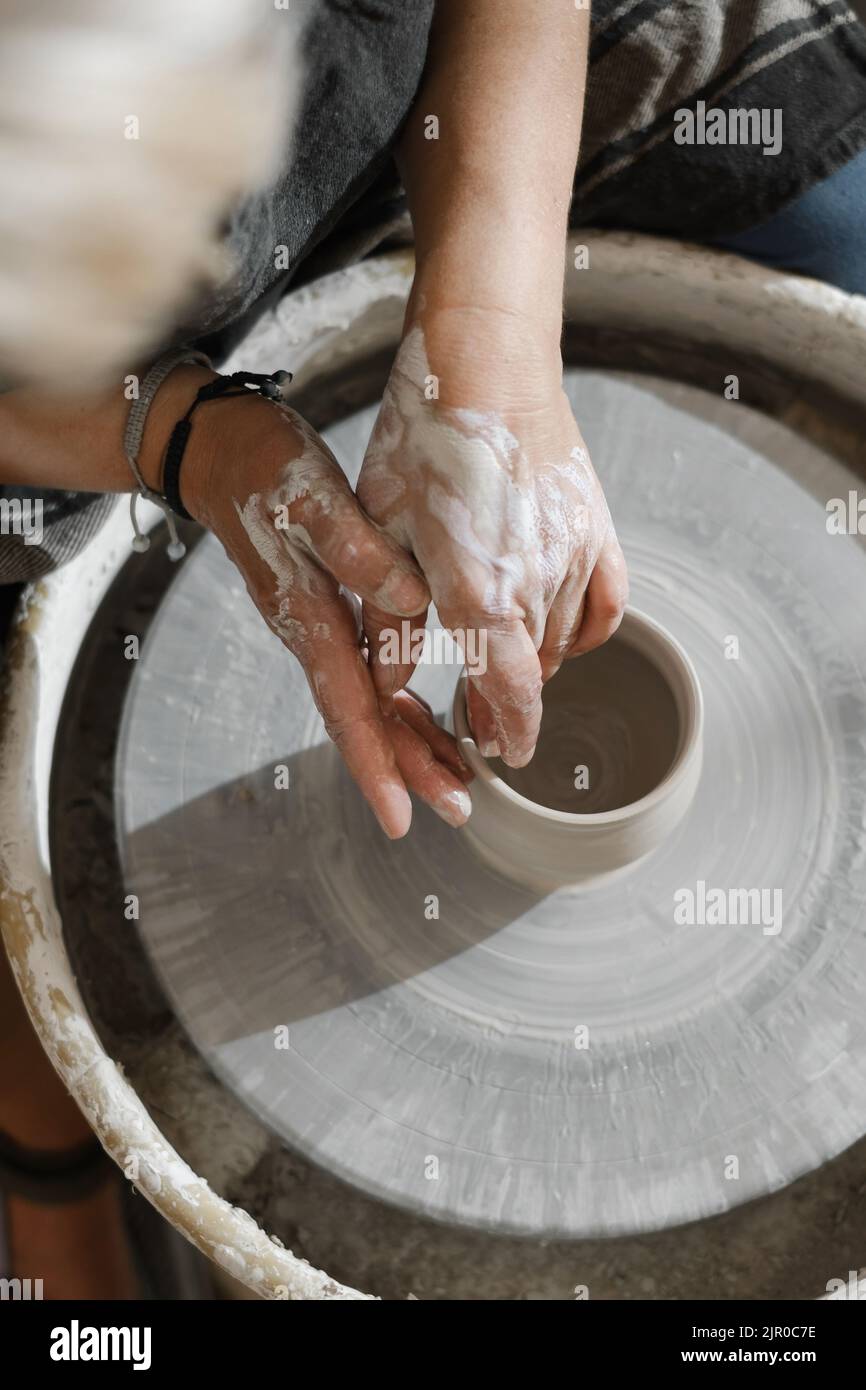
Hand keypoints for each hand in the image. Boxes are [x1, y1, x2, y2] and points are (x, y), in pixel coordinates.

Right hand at [182, 383, 471, 837]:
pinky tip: (429, 718)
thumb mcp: (312, 495)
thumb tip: (409, 598)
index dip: (376, 765)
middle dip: (408, 769)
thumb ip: (358, 548)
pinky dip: (400, 703)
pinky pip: (367, 674)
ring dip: (410, 743)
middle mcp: (311, 633)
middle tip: (458, 807)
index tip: (402, 817)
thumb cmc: (264, 466)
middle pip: (362, 722)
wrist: (223, 448)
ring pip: (368, 704)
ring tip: (457, 776)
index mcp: (309, 615)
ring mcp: (318, 626)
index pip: (346, 708)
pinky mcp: (327, 610)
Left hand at [356, 307, 627, 767]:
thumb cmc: (421, 439)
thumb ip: (387, 616)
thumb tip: (388, 683)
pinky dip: (587, 629)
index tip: (503, 755)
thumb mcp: (381, 530)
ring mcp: (575, 554)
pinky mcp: (596, 526)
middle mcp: (536, 583)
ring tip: (510, 671)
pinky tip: (564, 635)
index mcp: (479, 592)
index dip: (509, 731)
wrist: (485, 362)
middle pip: (533, 673)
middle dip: (510, 705)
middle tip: (486, 721)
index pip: (508, 691)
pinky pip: (607, 602)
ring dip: (537, 666)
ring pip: (563, 640)